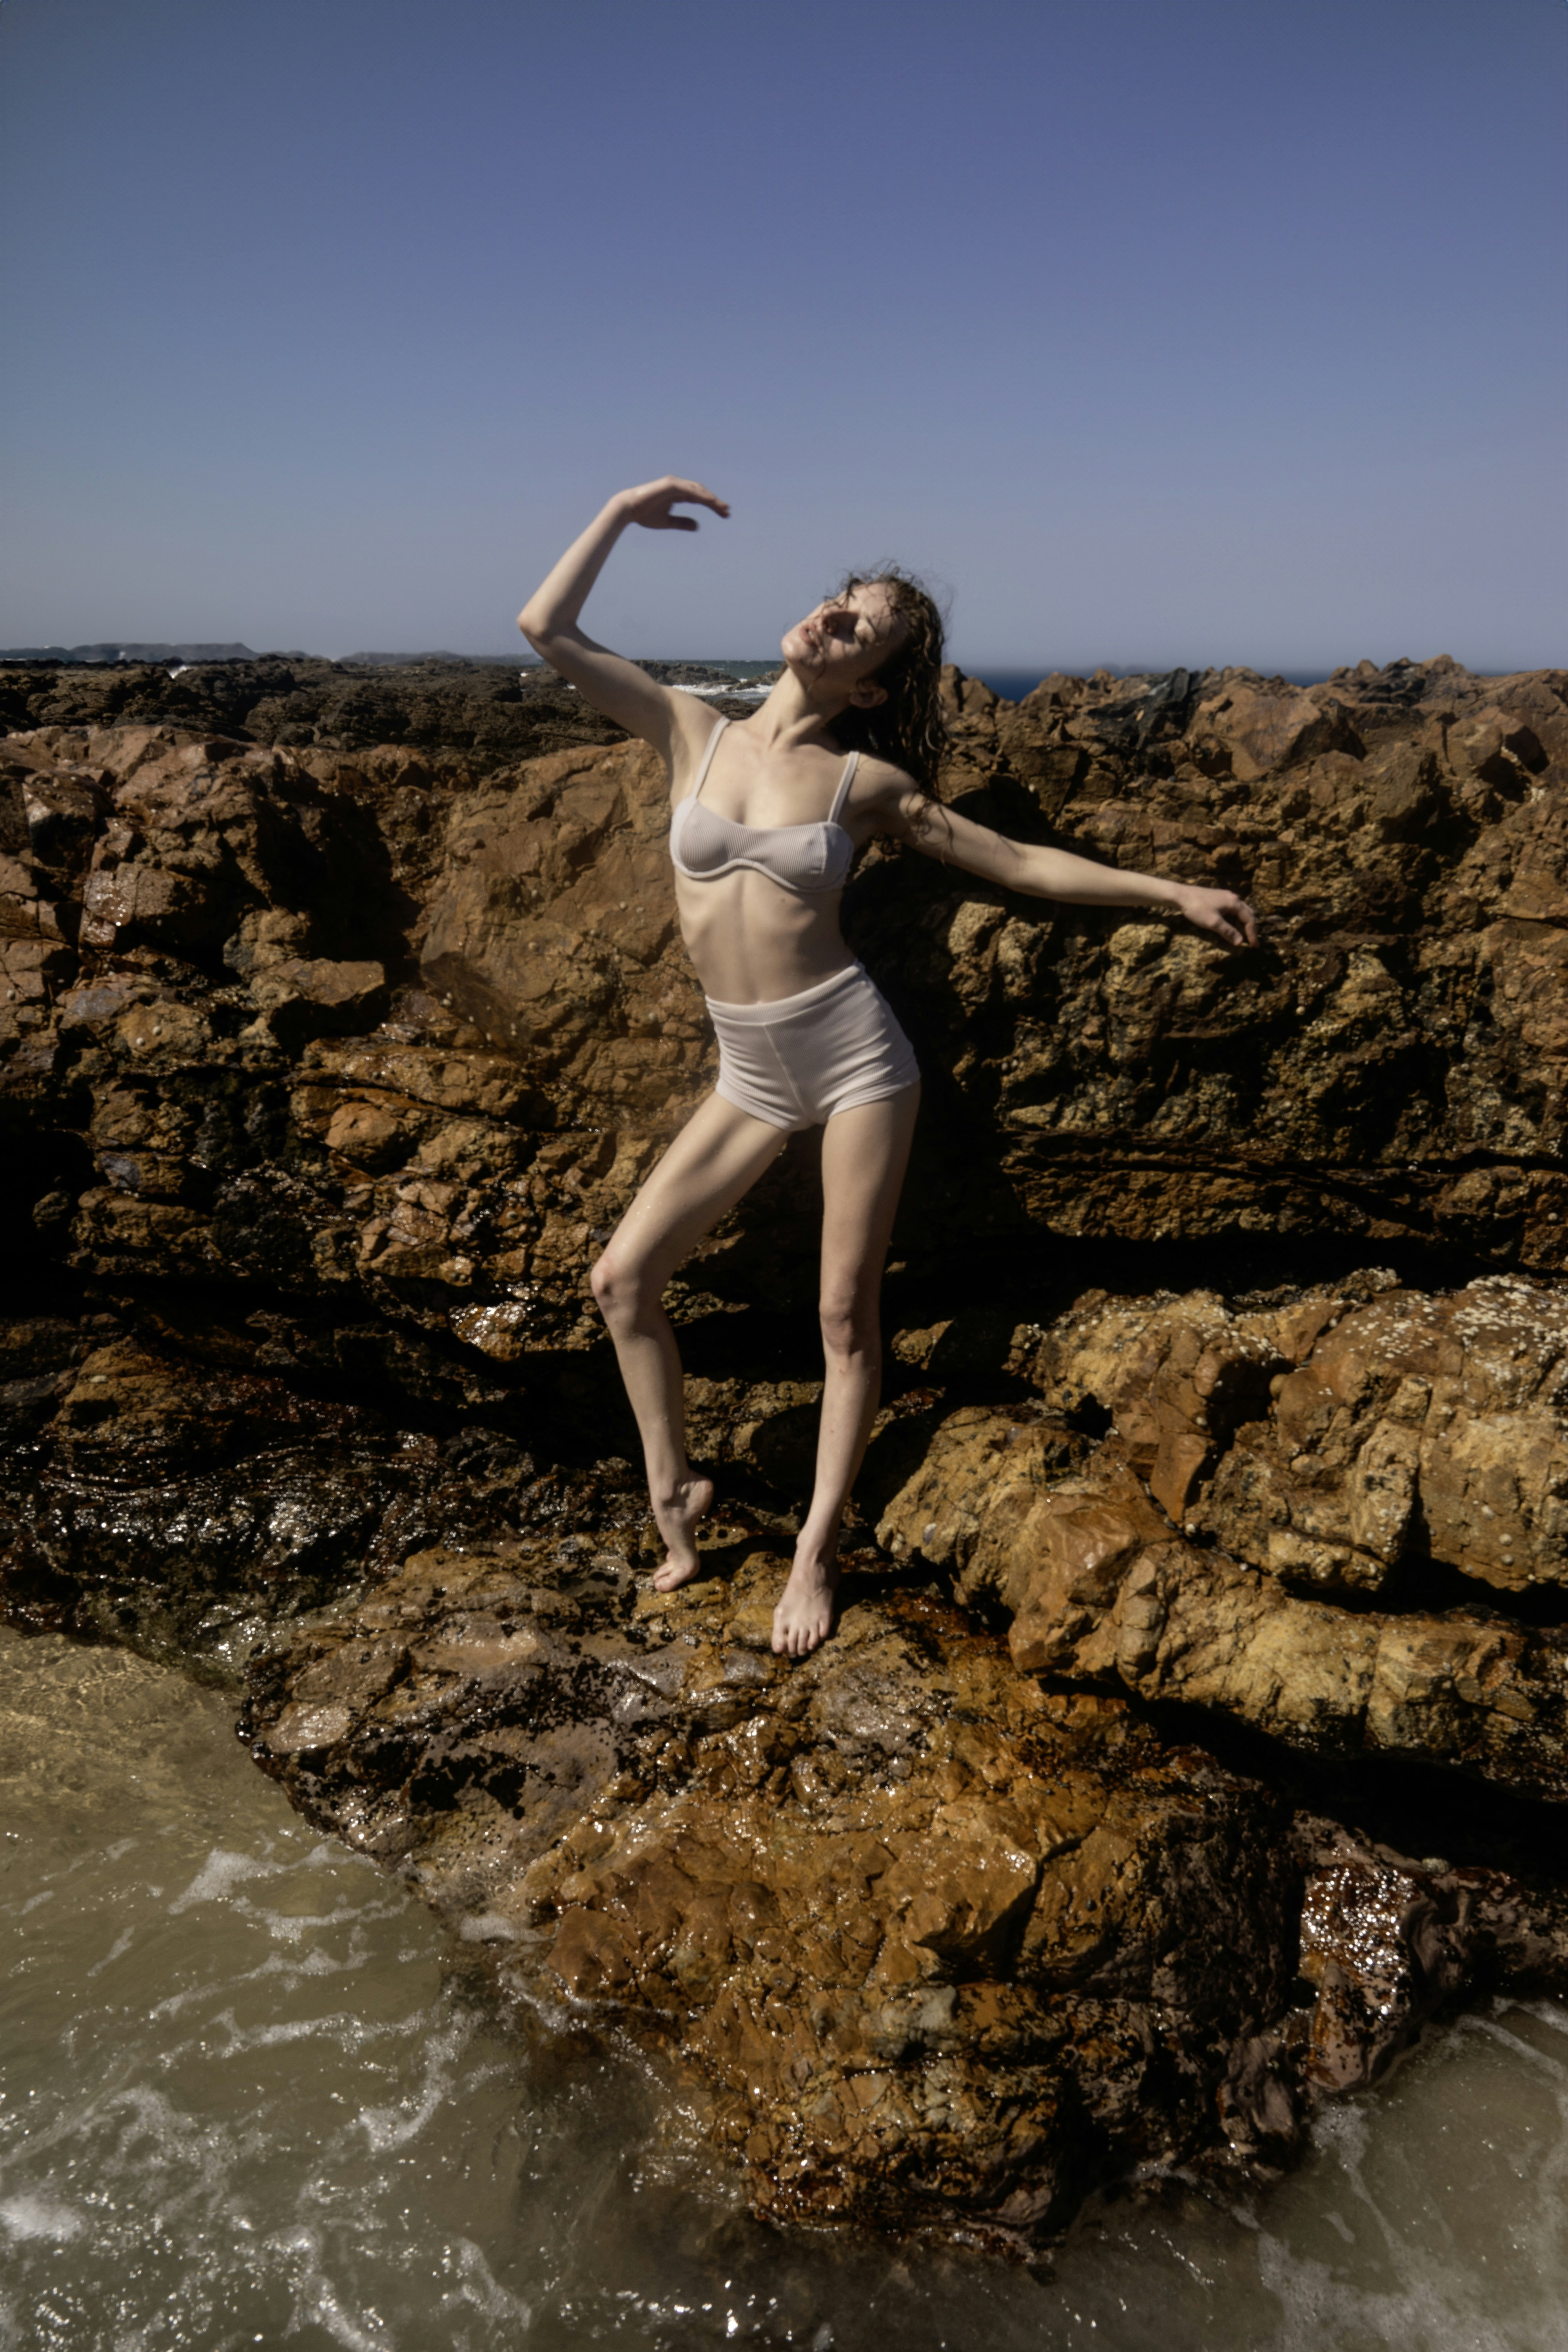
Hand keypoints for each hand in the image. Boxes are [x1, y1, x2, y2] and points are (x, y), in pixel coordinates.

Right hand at [615, 476, 729, 531]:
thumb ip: (682, 523)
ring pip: (698, 490)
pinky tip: (711, 502)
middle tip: (727, 512)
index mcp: (677, 493)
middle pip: (701, 492)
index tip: (723, 514)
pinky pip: (690, 490)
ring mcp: (674, 484)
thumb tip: (698, 526)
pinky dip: (701, 495)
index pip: (699, 497)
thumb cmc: (645, 515)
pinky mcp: (670, 485)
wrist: (628, 509)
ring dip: (711, 499)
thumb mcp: (668, 522)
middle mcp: (677, 486)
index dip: (712, 505)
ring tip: (723, 508)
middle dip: (715, 502)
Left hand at [1173, 884, 1259, 948]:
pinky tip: (1233, 924)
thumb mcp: (1213, 922)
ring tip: (1244, 935)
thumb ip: (1228, 931)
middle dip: (1251, 927)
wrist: (1181, 895)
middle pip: (1248, 913)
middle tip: (1252, 941)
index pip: (1249, 919)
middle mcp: (1233, 897)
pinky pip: (1233, 909)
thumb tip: (1240, 942)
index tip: (1254, 946)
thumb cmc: (1197, 908)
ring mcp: (1226, 896)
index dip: (1252, 934)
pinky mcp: (1219, 898)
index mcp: (1234, 902)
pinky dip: (1236, 918)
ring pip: (1241, 911)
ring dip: (1244, 923)